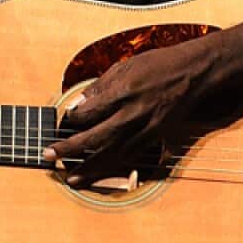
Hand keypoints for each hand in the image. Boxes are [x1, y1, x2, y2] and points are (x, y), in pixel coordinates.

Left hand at [42, 38, 217, 187]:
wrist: (193, 72)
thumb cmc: (156, 65)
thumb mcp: (124, 67)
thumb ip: (99, 88)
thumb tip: (76, 106)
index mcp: (123, 90)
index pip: (89, 111)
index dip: (72, 119)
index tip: (63, 121)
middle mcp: (135, 112)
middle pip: (97, 136)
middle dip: (70, 149)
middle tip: (49, 155)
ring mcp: (147, 127)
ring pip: (114, 153)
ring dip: (90, 168)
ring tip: (71, 178)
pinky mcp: (157, 136)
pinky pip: (132, 156)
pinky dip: (114, 166)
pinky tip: (100, 173)